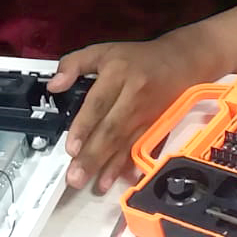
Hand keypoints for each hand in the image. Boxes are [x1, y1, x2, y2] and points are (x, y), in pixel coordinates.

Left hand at [48, 32, 218, 193]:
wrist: (182, 62)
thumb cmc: (139, 58)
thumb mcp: (103, 51)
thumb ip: (74, 64)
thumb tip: (54, 85)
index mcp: (118, 74)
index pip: (98, 104)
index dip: (84, 127)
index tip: (71, 148)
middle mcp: (133, 95)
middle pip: (111, 129)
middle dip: (93, 156)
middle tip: (75, 176)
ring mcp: (147, 114)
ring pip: (125, 143)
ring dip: (108, 167)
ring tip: (92, 185)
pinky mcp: (156, 126)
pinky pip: (139, 148)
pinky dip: (127, 166)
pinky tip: (116, 180)